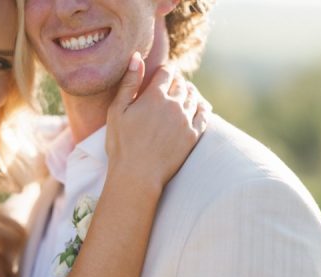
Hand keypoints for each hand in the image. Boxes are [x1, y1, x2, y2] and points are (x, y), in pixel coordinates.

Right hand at [105, 53, 210, 191]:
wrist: (138, 175)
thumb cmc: (121, 145)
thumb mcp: (117, 112)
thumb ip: (128, 83)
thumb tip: (136, 57)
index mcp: (154, 96)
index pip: (166, 72)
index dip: (164, 71)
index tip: (162, 74)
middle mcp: (174, 104)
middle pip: (181, 84)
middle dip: (176, 82)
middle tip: (171, 86)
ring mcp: (185, 120)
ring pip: (193, 97)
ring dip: (189, 93)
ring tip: (183, 95)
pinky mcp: (193, 135)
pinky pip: (204, 114)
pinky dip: (202, 107)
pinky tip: (199, 107)